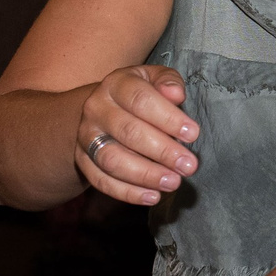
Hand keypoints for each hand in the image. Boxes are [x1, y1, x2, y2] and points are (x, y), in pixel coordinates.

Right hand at [77, 65, 199, 206]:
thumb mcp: (153, 78)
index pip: (141, 99)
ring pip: (112, 159)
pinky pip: (101, 180)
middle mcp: (96, 109)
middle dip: (162, 151)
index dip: (168, 118)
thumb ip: (167, 81)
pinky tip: (152, 196)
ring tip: (173, 183)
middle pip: (128, 132)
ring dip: (145, 175)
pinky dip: (127, 192)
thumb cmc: (139, 94)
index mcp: (116, 84)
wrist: (102, 110)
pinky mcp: (82, 161)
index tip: (193, 134)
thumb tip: (176, 94)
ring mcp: (86, 136)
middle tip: (189, 166)